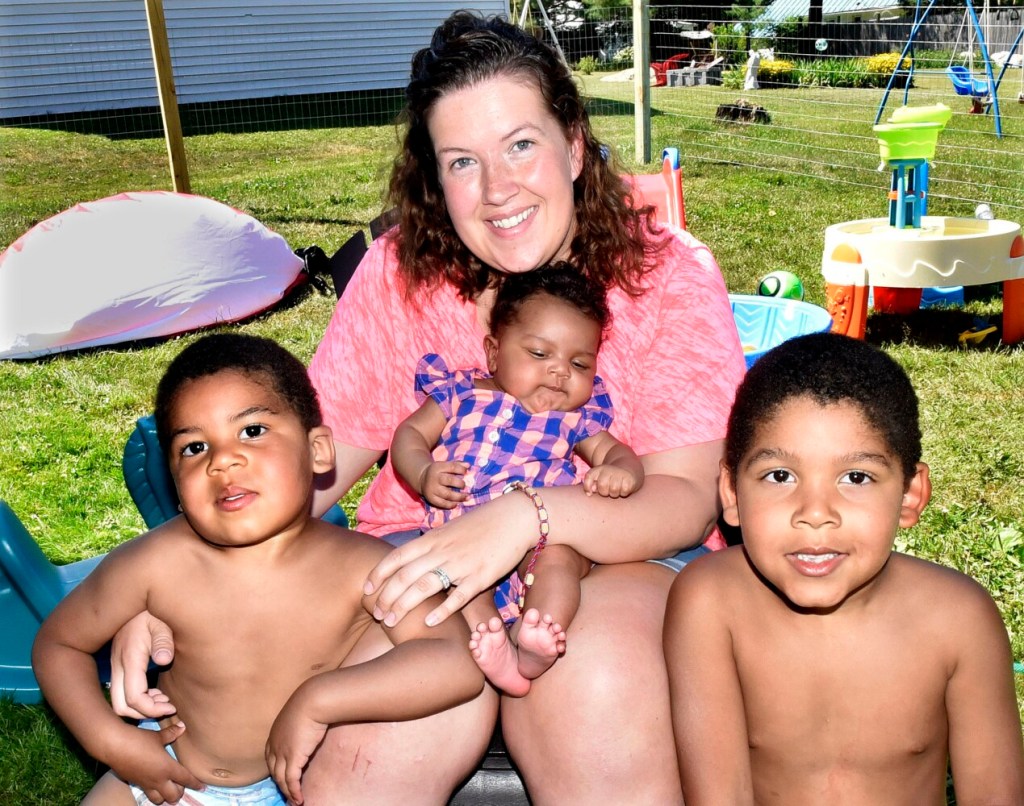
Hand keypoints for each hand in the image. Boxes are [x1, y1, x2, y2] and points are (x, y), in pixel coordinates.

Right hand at [109, 611, 177, 718]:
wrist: (139, 591)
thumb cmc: (155, 609)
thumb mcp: (163, 621)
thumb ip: (164, 640)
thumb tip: (164, 660)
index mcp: (129, 656)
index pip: (134, 697)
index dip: (152, 709)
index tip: (172, 706)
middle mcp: (118, 663)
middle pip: (120, 706)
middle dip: (144, 713)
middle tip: (168, 707)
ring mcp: (116, 663)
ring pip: (118, 700)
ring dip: (139, 707)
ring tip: (163, 700)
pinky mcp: (119, 661)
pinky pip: (121, 689)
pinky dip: (136, 697)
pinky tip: (155, 691)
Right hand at [109, 721, 203, 803]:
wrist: (115, 746)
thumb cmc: (139, 740)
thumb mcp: (158, 736)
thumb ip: (171, 733)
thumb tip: (183, 726)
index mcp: (168, 768)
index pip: (186, 779)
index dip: (195, 783)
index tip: (202, 786)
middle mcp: (158, 780)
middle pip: (173, 796)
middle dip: (180, 793)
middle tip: (182, 786)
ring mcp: (146, 784)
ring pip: (159, 799)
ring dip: (165, 796)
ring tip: (168, 790)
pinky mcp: (135, 783)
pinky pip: (147, 793)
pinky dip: (153, 793)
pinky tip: (154, 786)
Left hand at [266, 690, 329, 805]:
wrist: (313, 700)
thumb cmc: (310, 702)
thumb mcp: (299, 713)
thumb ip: (298, 723)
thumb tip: (308, 725)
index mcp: (274, 734)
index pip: (270, 758)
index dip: (275, 769)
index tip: (282, 777)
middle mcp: (274, 745)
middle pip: (273, 771)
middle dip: (280, 784)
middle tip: (287, 794)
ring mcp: (282, 753)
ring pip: (281, 779)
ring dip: (288, 792)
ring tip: (294, 801)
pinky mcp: (293, 758)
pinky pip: (291, 781)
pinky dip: (294, 792)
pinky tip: (299, 799)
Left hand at [364, 492, 535, 626]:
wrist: (515, 517)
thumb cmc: (482, 524)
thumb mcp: (450, 530)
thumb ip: (432, 545)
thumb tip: (413, 560)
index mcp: (433, 538)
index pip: (397, 557)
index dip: (378, 575)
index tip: (366, 590)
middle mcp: (442, 551)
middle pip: (404, 576)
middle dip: (386, 597)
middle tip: (376, 614)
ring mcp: (461, 564)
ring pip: (423, 587)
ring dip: (403, 606)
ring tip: (390, 621)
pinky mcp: (481, 577)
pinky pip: (457, 597)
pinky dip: (441, 611)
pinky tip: (428, 622)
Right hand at [421, 461, 469, 508]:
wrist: (422, 478)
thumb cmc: (438, 471)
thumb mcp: (445, 465)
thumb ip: (457, 464)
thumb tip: (468, 465)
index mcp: (438, 467)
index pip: (451, 467)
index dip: (461, 469)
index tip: (466, 472)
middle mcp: (434, 478)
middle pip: (449, 480)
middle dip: (460, 484)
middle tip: (465, 486)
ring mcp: (432, 489)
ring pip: (447, 494)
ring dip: (458, 497)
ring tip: (467, 497)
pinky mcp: (431, 498)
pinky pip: (441, 503)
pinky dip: (450, 505)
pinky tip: (456, 504)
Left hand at [583, 465, 640, 497]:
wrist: (629, 468)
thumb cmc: (611, 478)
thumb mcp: (599, 478)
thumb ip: (591, 485)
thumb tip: (589, 493)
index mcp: (599, 469)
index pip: (589, 477)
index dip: (587, 487)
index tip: (589, 494)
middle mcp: (609, 470)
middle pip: (602, 486)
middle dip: (605, 492)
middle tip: (608, 490)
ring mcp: (620, 473)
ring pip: (614, 490)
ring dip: (615, 494)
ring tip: (616, 490)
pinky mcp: (629, 479)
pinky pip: (624, 491)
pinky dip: (624, 493)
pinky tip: (624, 489)